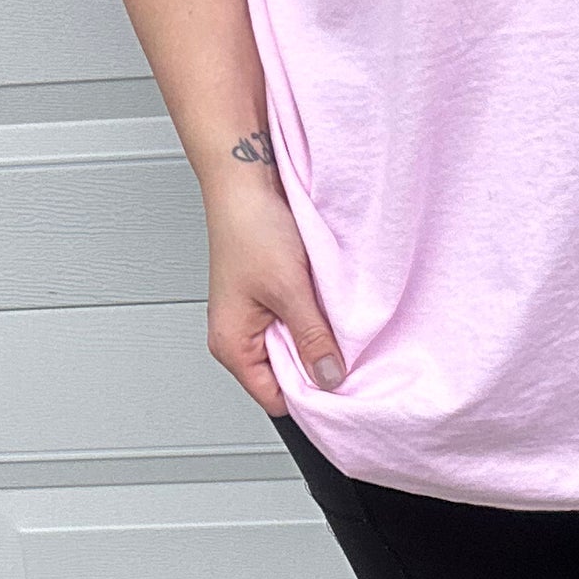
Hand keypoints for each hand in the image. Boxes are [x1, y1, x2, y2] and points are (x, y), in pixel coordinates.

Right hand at [205, 175, 344, 415]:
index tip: (345, 385)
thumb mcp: (290, 289)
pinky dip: (314, 314)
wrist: (246, 180)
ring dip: (317, 334)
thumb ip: (311, 338)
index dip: (311, 396)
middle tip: (346, 346)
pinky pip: (296, 321)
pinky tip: (325, 299)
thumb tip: (331, 379)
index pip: (277, 398)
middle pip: (287, 375)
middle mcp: (238, 337)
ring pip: (295, 346)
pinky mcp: (268, 297)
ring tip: (332, 315)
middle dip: (317, 363)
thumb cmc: (250, 226)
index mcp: (232, 346)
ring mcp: (253, 317)